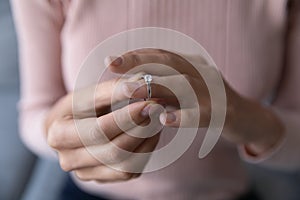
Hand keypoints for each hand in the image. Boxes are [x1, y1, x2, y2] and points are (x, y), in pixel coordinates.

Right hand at [45, 76, 161, 181]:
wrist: (68, 129)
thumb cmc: (77, 108)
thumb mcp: (87, 94)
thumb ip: (111, 90)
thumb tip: (139, 85)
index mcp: (59, 135)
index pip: (99, 130)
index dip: (127, 117)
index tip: (148, 101)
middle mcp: (69, 159)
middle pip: (114, 150)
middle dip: (140, 128)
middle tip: (157, 108)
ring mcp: (85, 173)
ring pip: (125, 165)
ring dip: (146, 140)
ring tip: (157, 118)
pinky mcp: (102, 178)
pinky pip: (131, 171)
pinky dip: (145, 151)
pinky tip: (151, 132)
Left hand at [107, 48, 283, 155]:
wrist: (247, 118)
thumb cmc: (208, 105)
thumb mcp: (185, 92)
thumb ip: (164, 89)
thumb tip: (133, 88)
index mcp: (192, 65)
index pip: (161, 55)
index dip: (136, 56)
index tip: (111, 60)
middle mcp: (202, 73)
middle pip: (169, 62)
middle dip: (139, 62)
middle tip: (112, 65)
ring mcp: (213, 92)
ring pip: (183, 84)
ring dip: (155, 86)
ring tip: (129, 91)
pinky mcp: (223, 113)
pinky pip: (201, 113)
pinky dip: (182, 116)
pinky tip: (164, 119)